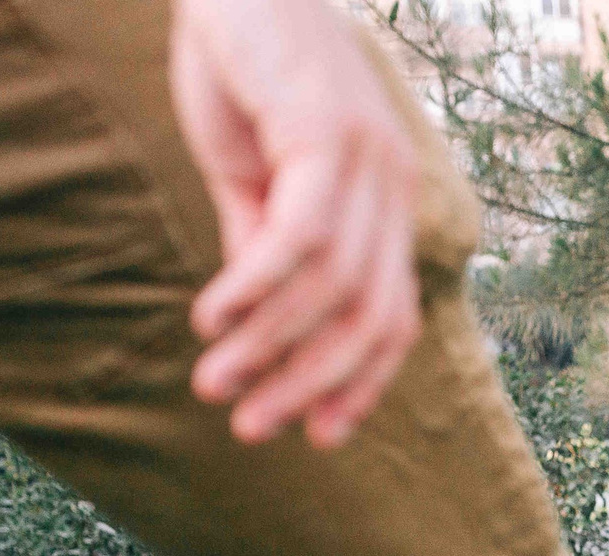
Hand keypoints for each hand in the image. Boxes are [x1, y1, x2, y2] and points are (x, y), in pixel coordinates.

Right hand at [172, 0, 421, 448]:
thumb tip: (260, 325)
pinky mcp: (329, 132)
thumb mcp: (252, 175)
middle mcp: (394, 187)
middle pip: (369, 317)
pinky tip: (214, 318)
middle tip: (253, 429)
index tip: (316, 434)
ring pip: (333, 287)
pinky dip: (258, 285)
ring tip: (215, 383)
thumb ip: (263, 245)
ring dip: (270, 345)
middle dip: (312, 384)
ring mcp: (370, 159)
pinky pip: (301, 235)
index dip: (359, 383)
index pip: (393, 318)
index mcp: (388, 204)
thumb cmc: (241, 68)